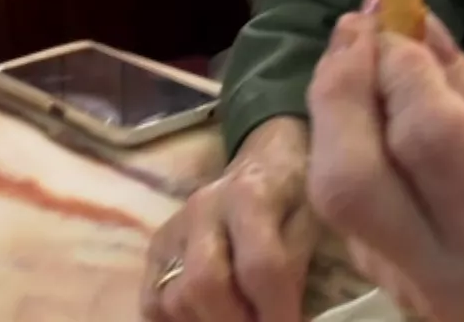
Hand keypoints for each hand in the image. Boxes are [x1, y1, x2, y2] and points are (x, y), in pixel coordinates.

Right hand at [144, 117, 320, 321]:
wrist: (265, 159)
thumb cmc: (294, 192)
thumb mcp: (311, 217)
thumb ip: (296, 265)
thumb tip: (292, 318)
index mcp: (250, 195)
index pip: (259, 266)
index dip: (276, 312)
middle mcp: (203, 209)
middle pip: (205, 283)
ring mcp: (173, 228)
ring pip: (174, 298)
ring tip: (241, 319)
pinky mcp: (156, 247)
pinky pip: (152, 302)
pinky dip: (178, 321)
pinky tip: (208, 316)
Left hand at [306, 7, 463, 321]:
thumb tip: (414, 20)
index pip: (431, 143)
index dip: (405, 71)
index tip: (402, 17)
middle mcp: (447, 275)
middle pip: (351, 183)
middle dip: (342, 92)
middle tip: (359, 25)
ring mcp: (405, 285)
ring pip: (331, 192)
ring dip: (333, 108)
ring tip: (358, 49)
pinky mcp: (377, 275)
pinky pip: (338, 199)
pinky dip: (341, 134)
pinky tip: (366, 96)